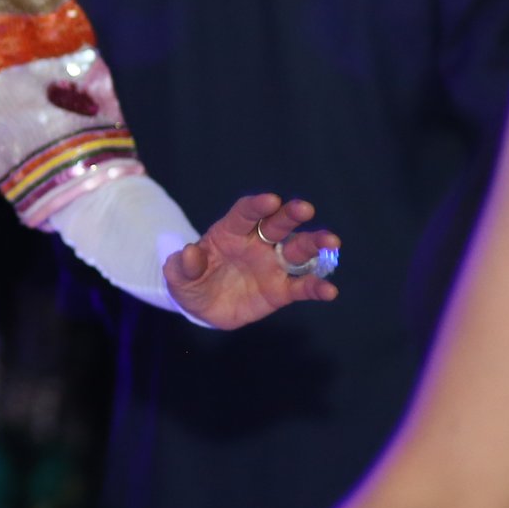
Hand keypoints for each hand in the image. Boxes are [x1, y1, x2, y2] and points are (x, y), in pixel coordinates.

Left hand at [165, 193, 338, 328]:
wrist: (202, 308)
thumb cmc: (190, 282)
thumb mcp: (177, 276)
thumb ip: (183, 265)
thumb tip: (190, 252)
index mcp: (230, 232)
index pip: (245, 213)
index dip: (257, 206)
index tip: (271, 199)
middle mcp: (256, 243)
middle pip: (277, 224)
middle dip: (291, 215)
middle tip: (305, 208)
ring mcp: (271, 265)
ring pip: (297, 250)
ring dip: (314, 244)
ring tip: (331, 241)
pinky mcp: (281, 290)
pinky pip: (301, 287)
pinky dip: (317, 287)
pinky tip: (330, 290)